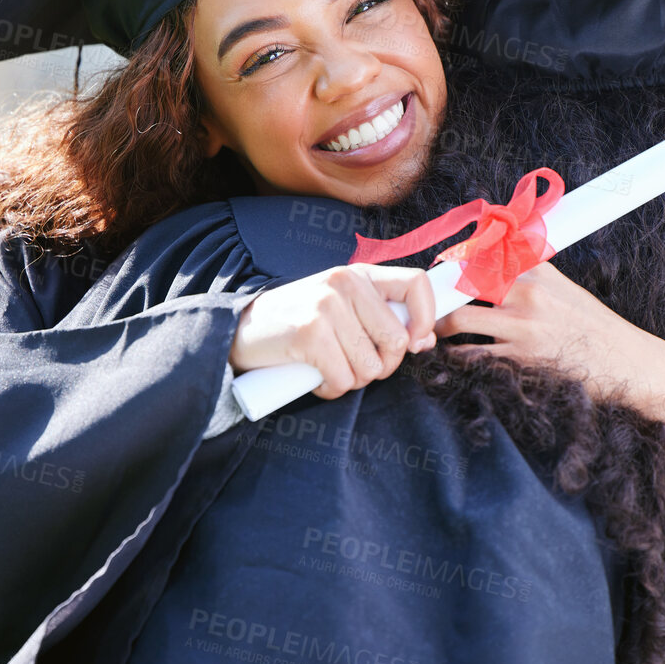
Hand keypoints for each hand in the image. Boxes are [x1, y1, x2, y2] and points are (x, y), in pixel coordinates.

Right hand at [229, 264, 437, 400]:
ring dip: (352, 381)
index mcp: (359, 274)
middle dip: (382, 366)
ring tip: (329, 368)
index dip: (427, 318)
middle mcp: (345, 282)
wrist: (237, 331)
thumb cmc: (296, 324)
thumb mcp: (342, 309)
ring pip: (370, 366)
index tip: (416, 344)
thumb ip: (382, 318)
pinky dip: (330, 389)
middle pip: (397, 341)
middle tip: (355, 367)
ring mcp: (327, 306)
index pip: (416, 284)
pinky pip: (343, 380)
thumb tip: (425, 341)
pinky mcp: (310, 333)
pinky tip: (314, 378)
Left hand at [433, 261, 664, 458]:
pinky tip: (453, 354)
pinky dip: (457, 355)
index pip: (480, 254)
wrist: (627, 363)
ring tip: (433, 328)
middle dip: (437, 293)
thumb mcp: (566, 288)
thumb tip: (498, 251)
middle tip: (423, 302)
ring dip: (440, 326)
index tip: (436, 270)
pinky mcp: (520, 360)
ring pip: (459, 320)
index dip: (452, 262)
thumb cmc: (593, 326)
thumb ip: (531, 271)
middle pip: (462, 283)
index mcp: (537, 271)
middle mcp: (528, 294)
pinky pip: (472, 356)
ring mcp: (522, 328)